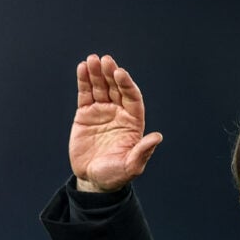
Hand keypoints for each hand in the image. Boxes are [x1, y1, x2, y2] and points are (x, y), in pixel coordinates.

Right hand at [69, 54, 163, 191]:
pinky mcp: (85, 114)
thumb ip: (142, 151)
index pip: (132, 97)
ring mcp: (102, 111)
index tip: (120, 73)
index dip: (127, 84)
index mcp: (133, 122)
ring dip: (96, 73)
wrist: (92, 180)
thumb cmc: (115, 175)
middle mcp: (119, 113)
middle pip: (116, 88)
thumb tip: (157, 137)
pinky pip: (85, 94)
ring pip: (100, 87)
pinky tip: (82, 68)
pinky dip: (84, 81)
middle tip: (105, 60)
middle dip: (110, 74)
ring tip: (91, 60)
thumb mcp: (130, 166)